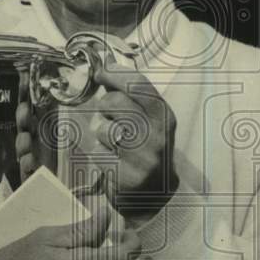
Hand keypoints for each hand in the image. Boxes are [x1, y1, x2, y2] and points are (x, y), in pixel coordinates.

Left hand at [91, 64, 178, 224]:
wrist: (152, 195)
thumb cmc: (144, 149)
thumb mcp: (148, 119)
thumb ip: (131, 94)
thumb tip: (105, 64)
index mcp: (164, 117)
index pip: (137, 84)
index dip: (114, 73)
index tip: (100, 72)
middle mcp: (157, 137)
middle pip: (114, 103)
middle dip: (103, 106)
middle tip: (108, 115)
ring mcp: (142, 159)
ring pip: (102, 128)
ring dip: (100, 132)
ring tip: (112, 141)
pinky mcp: (124, 177)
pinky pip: (96, 152)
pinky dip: (98, 152)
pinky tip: (111, 158)